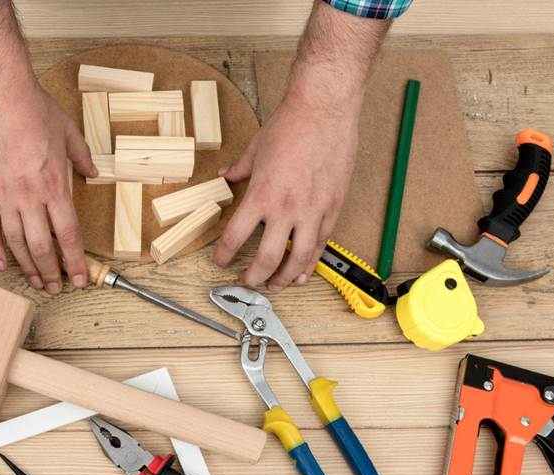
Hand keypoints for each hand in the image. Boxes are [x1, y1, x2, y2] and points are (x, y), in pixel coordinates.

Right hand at [0, 82, 95, 292]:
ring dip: (26, 266)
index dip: (74, 261)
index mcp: (54, 185)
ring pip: (15, 242)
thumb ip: (82, 158)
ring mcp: (3, 194)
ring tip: (34, 281)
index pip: (67, 234)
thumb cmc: (33, 108)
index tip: (79, 278)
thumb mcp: (69, 132)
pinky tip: (2, 263)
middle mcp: (29, 196)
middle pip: (41, 246)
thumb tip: (92, 172)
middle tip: (55, 287)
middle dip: (51, 271)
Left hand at [212, 98, 358, 289]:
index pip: (234, 238)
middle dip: (254, 277)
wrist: (325, 109)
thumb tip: (225, 177)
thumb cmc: (290, 125)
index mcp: (261, 195)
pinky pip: (321, 244)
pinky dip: (310, 263)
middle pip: (267, 259)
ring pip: (298, 259)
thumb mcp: (255, 150)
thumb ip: (239, 171)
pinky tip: (302, 273)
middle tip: (247, 282)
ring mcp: (312, 210)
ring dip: (284, 279)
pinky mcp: (333, 207)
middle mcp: (286, 209)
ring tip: (274, 286)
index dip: (224, 256)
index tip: (220, 262)